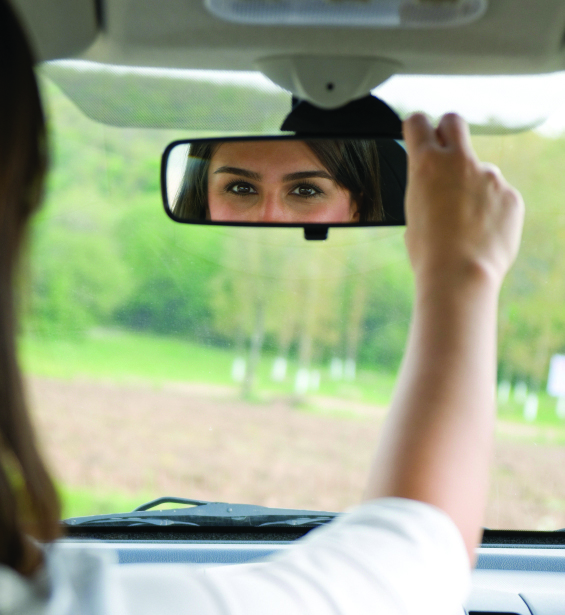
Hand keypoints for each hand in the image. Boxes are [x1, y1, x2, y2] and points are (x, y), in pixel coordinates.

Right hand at [402, 113, 523, 288]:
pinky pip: (498, 195)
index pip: (417, 122)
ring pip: (479, 169)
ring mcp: (489, 176)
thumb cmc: (428, 251)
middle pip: (454, 122)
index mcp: (426, 164)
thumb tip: (436, 187)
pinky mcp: (511, 196)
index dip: (416, 128)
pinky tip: (481, 232)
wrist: (459, 274)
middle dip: (447, 132)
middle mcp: (459, 161)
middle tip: (445, 157)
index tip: (418, 137)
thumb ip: (426, 188)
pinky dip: (490, 209)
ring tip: (463, 223)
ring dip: (472, 186)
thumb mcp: (413, 213)